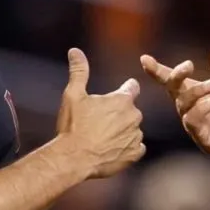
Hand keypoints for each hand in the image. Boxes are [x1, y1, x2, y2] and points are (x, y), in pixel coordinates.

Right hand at [56, 48, 144, 178]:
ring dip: (123, 131)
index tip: (118, 93)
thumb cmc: (73, 126)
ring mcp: (136, 136)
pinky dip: (127, 148)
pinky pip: (136, 148)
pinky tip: (112, 150)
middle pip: (131, 110)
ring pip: (133, 129)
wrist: (74, 159)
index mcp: (122, 100)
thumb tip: (75, 51)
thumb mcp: (73, 95)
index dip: (125, 89)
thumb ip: (79, 71)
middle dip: (120, 113)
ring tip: (103, 137)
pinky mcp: (134, 154)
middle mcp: (134, 116)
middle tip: (101, 121)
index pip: (132, 87)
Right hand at [140, 45, 209, 173]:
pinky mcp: (199, 134)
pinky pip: (193, 120)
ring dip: (196, 91)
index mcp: (191, 91)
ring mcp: (191, 120)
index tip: (145, 58)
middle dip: (176, 75)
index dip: (157, 69)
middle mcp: (187, 105)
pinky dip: (201, 108)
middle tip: (189, 65)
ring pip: (183, 103)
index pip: (171, 78)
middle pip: (172, 88)